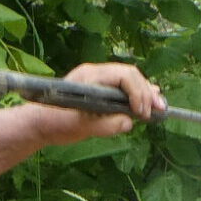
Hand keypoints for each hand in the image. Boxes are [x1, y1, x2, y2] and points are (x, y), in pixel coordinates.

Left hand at [23, 62, 164, 145]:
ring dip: (145, 93)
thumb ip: (106, 125)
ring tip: (159, 107)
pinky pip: (123, 88)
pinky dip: (137, 95)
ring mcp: (99, 81)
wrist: (39, 124)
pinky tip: (149, 102)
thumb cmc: (56, 123)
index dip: (137, 92)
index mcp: (90, 76)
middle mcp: (96, 73)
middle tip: (160, 109)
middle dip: (146, 92)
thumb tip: (129, 122)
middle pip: (130, 75)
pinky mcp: (101, 91)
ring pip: (129, 81)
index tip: (142, 113)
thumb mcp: (82, 127)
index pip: (123, 75)